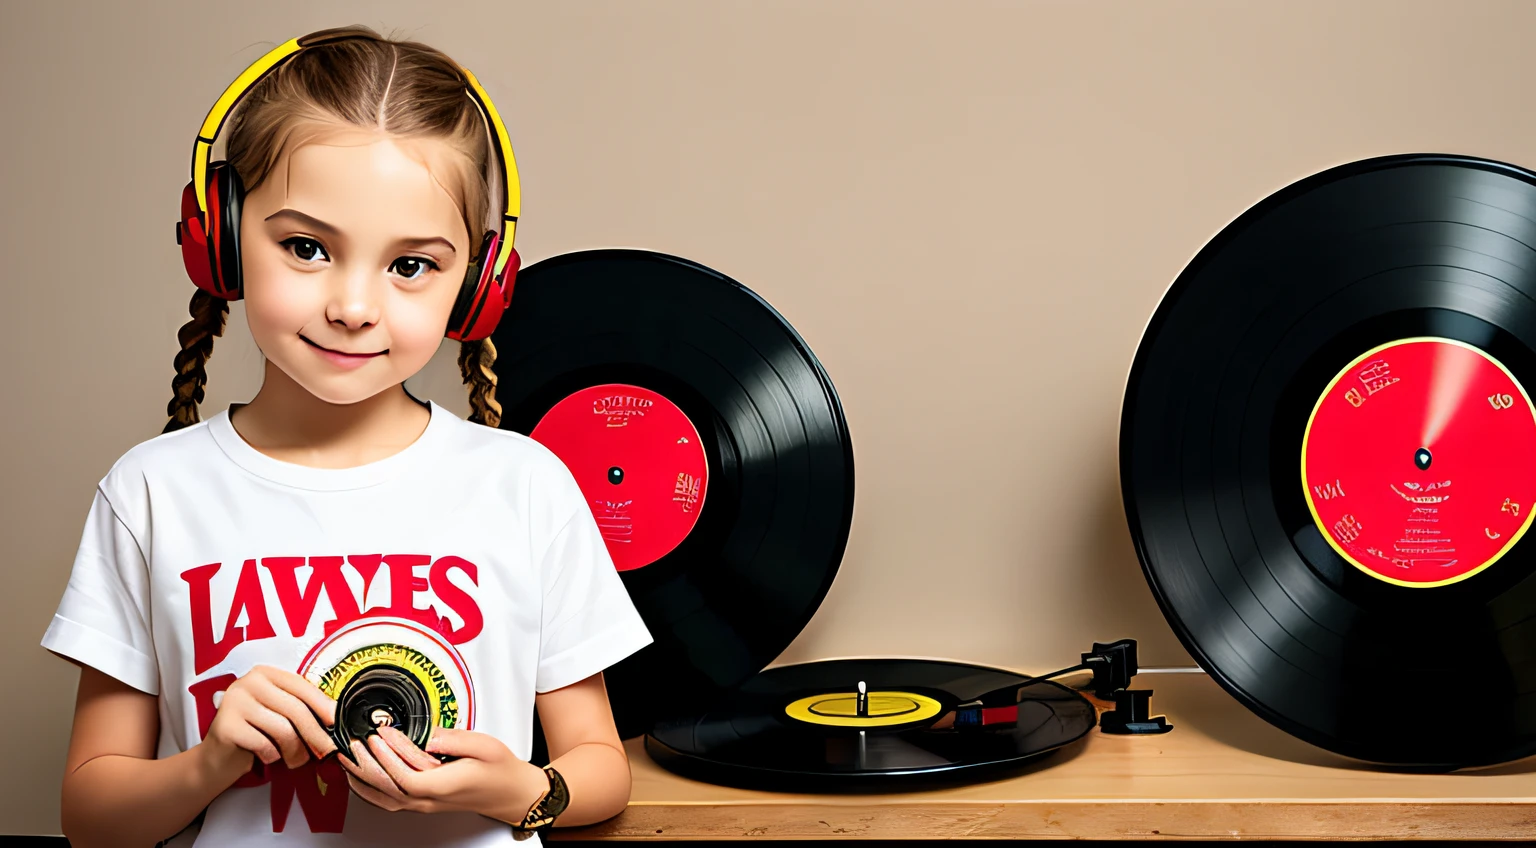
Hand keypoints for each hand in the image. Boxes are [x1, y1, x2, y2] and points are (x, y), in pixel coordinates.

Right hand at [198, 665, 337, 783]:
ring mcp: (234, 703)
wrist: (217, 759)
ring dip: (295, 751)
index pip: (300, 685)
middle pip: (294, 708)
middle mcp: (248, 683)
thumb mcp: (279, 716)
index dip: (321, 704)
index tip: (335, 721)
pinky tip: (267, 757)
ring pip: (282, 728)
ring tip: (295, 760)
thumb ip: (300, 710)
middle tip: (326, 751)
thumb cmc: (256, 736)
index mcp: (265, 674)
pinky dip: (272, 756)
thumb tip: (334, 719)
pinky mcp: (225, 726)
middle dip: (314, 734)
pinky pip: (263, 744)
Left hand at [340, 725, 546, 821]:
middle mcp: (429, 799)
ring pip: (383, 797)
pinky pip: (387, 800)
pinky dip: (369, 790)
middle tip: (353, 742)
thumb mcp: (483, 745)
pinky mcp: (421, 802)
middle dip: (367, 764)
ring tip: (348, 758)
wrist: (508, 792)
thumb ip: (453, 739)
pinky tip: (360, 779)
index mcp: (444, 785)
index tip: (379, 734)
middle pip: (388, 787)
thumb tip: (427, 734)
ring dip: (362, 778)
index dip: (389, 755)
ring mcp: (423, 804)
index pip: (406, 775)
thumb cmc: (498, 770)